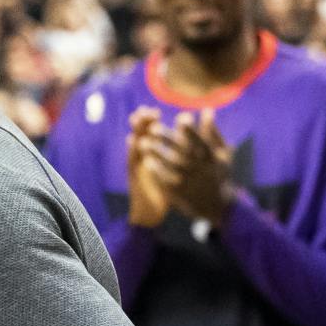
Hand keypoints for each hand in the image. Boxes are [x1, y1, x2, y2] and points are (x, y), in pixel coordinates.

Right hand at [125, 108, 171, 227]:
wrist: (152, 215)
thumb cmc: (166, 194)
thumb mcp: (175, 174)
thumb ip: (183, 156)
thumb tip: (194, 141)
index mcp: (155, 157)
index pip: (155, 134)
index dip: (156, 122)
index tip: (157, 109)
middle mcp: (145, 159)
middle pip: (144, 136)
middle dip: (145, 122)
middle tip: (148, 110)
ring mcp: (138, 167)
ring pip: (136, 145)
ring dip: (136, 131)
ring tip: (137, 118)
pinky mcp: (134, 176)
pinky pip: (132, 161)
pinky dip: (131, 150)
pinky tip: (132, 139)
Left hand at [152, 110, 235, 226]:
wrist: (216, 206)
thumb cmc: (218, 174)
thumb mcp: (221, 154)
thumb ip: (213, 133)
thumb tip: (207, 110)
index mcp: (212, 159)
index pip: (202, 143)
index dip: (192, 132)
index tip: (181, 118)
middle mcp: (201, 170)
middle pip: (183, 153)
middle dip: (168, 140)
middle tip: (153, 128)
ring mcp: (189, 182)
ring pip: (171, 167)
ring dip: (157, 154)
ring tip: (142, 142)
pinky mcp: (179, 193)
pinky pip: (166, 182)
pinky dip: (157, 172)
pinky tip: (146, 161)